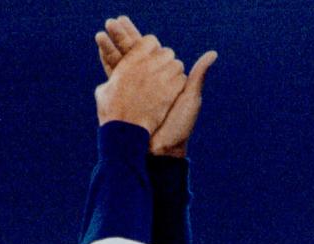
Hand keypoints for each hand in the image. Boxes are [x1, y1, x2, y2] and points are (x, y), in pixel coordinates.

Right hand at [96, 15, 216, 156]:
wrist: (161, 152)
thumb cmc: (179, 126)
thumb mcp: (189, 98)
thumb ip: (196, 76)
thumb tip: (213, 54)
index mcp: (164, 78)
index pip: (150, 51)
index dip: (138, 36)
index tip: (125, 21)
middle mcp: (148, 82)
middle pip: (133, 54)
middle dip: (122, 37)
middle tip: (112, 21)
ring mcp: (135, 91)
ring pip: (122, 64)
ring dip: (111, 47)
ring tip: (102, 30)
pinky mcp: (124, 101)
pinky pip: (115, 79)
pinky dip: (107, 64)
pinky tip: (100, 49)